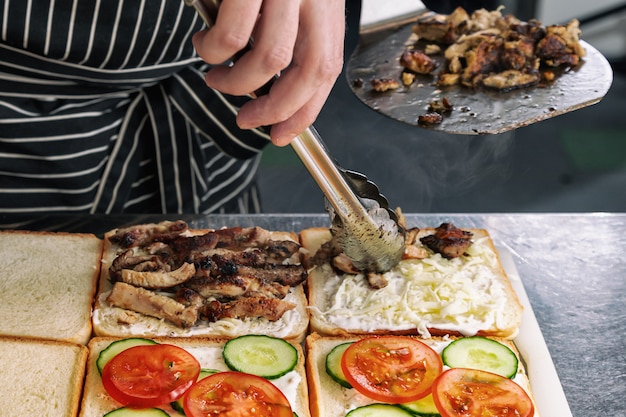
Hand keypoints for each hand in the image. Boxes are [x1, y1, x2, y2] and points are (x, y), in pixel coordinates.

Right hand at [192, 0, 345, 145]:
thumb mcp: (290, 0)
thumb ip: (288, 33)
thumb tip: (267, 85)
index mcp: (325, 5)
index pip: (326, 69)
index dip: (304, 111)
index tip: (282, 133)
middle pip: (308, 72)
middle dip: (274, 109)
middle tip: (246, 118)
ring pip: (270, 60)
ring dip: (237, 82)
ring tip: (215, 75)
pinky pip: (231, 36)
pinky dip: (213, 50)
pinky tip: (204, 42)